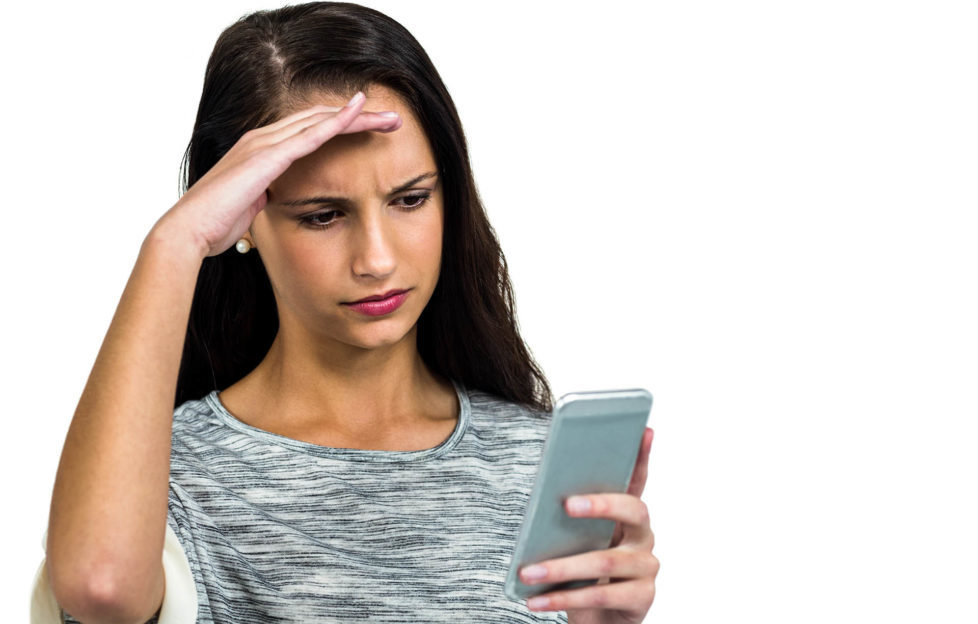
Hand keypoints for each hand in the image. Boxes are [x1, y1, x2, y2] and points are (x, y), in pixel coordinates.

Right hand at [154, 91, 401, 257]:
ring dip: (358, 117)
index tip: (373, 131)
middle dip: (359, 117)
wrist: (190, 231)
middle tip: (393, 120)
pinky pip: (311, 134)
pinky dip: (338, 122)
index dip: (343, 128)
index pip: (310, 130)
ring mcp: (264, 144)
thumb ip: (265, 198)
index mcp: (260, 150)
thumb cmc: (215, 225)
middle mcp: (262, 139)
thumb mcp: (251, 208)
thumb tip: (273, 202)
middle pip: (320, 119)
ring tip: (390, 117)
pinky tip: (360, 115)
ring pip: (321, 121)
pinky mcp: (268, 156)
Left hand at [519, 428, 657, 623]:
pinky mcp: (641, 597)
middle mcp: (643, 536)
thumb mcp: (577, 543)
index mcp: (628, 516)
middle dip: (600, 504)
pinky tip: (537, 601)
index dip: (642, 456)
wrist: (600, 621)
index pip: (637, 480)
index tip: (643, 430)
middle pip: (632, 511)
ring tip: (529, 572)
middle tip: (566, 505)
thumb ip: (571, 522)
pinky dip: (563, 598)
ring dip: (561, 568)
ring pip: (605, 560)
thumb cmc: (585, 573)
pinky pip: (600, 595)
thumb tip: (542, 500)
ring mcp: (647, 566)